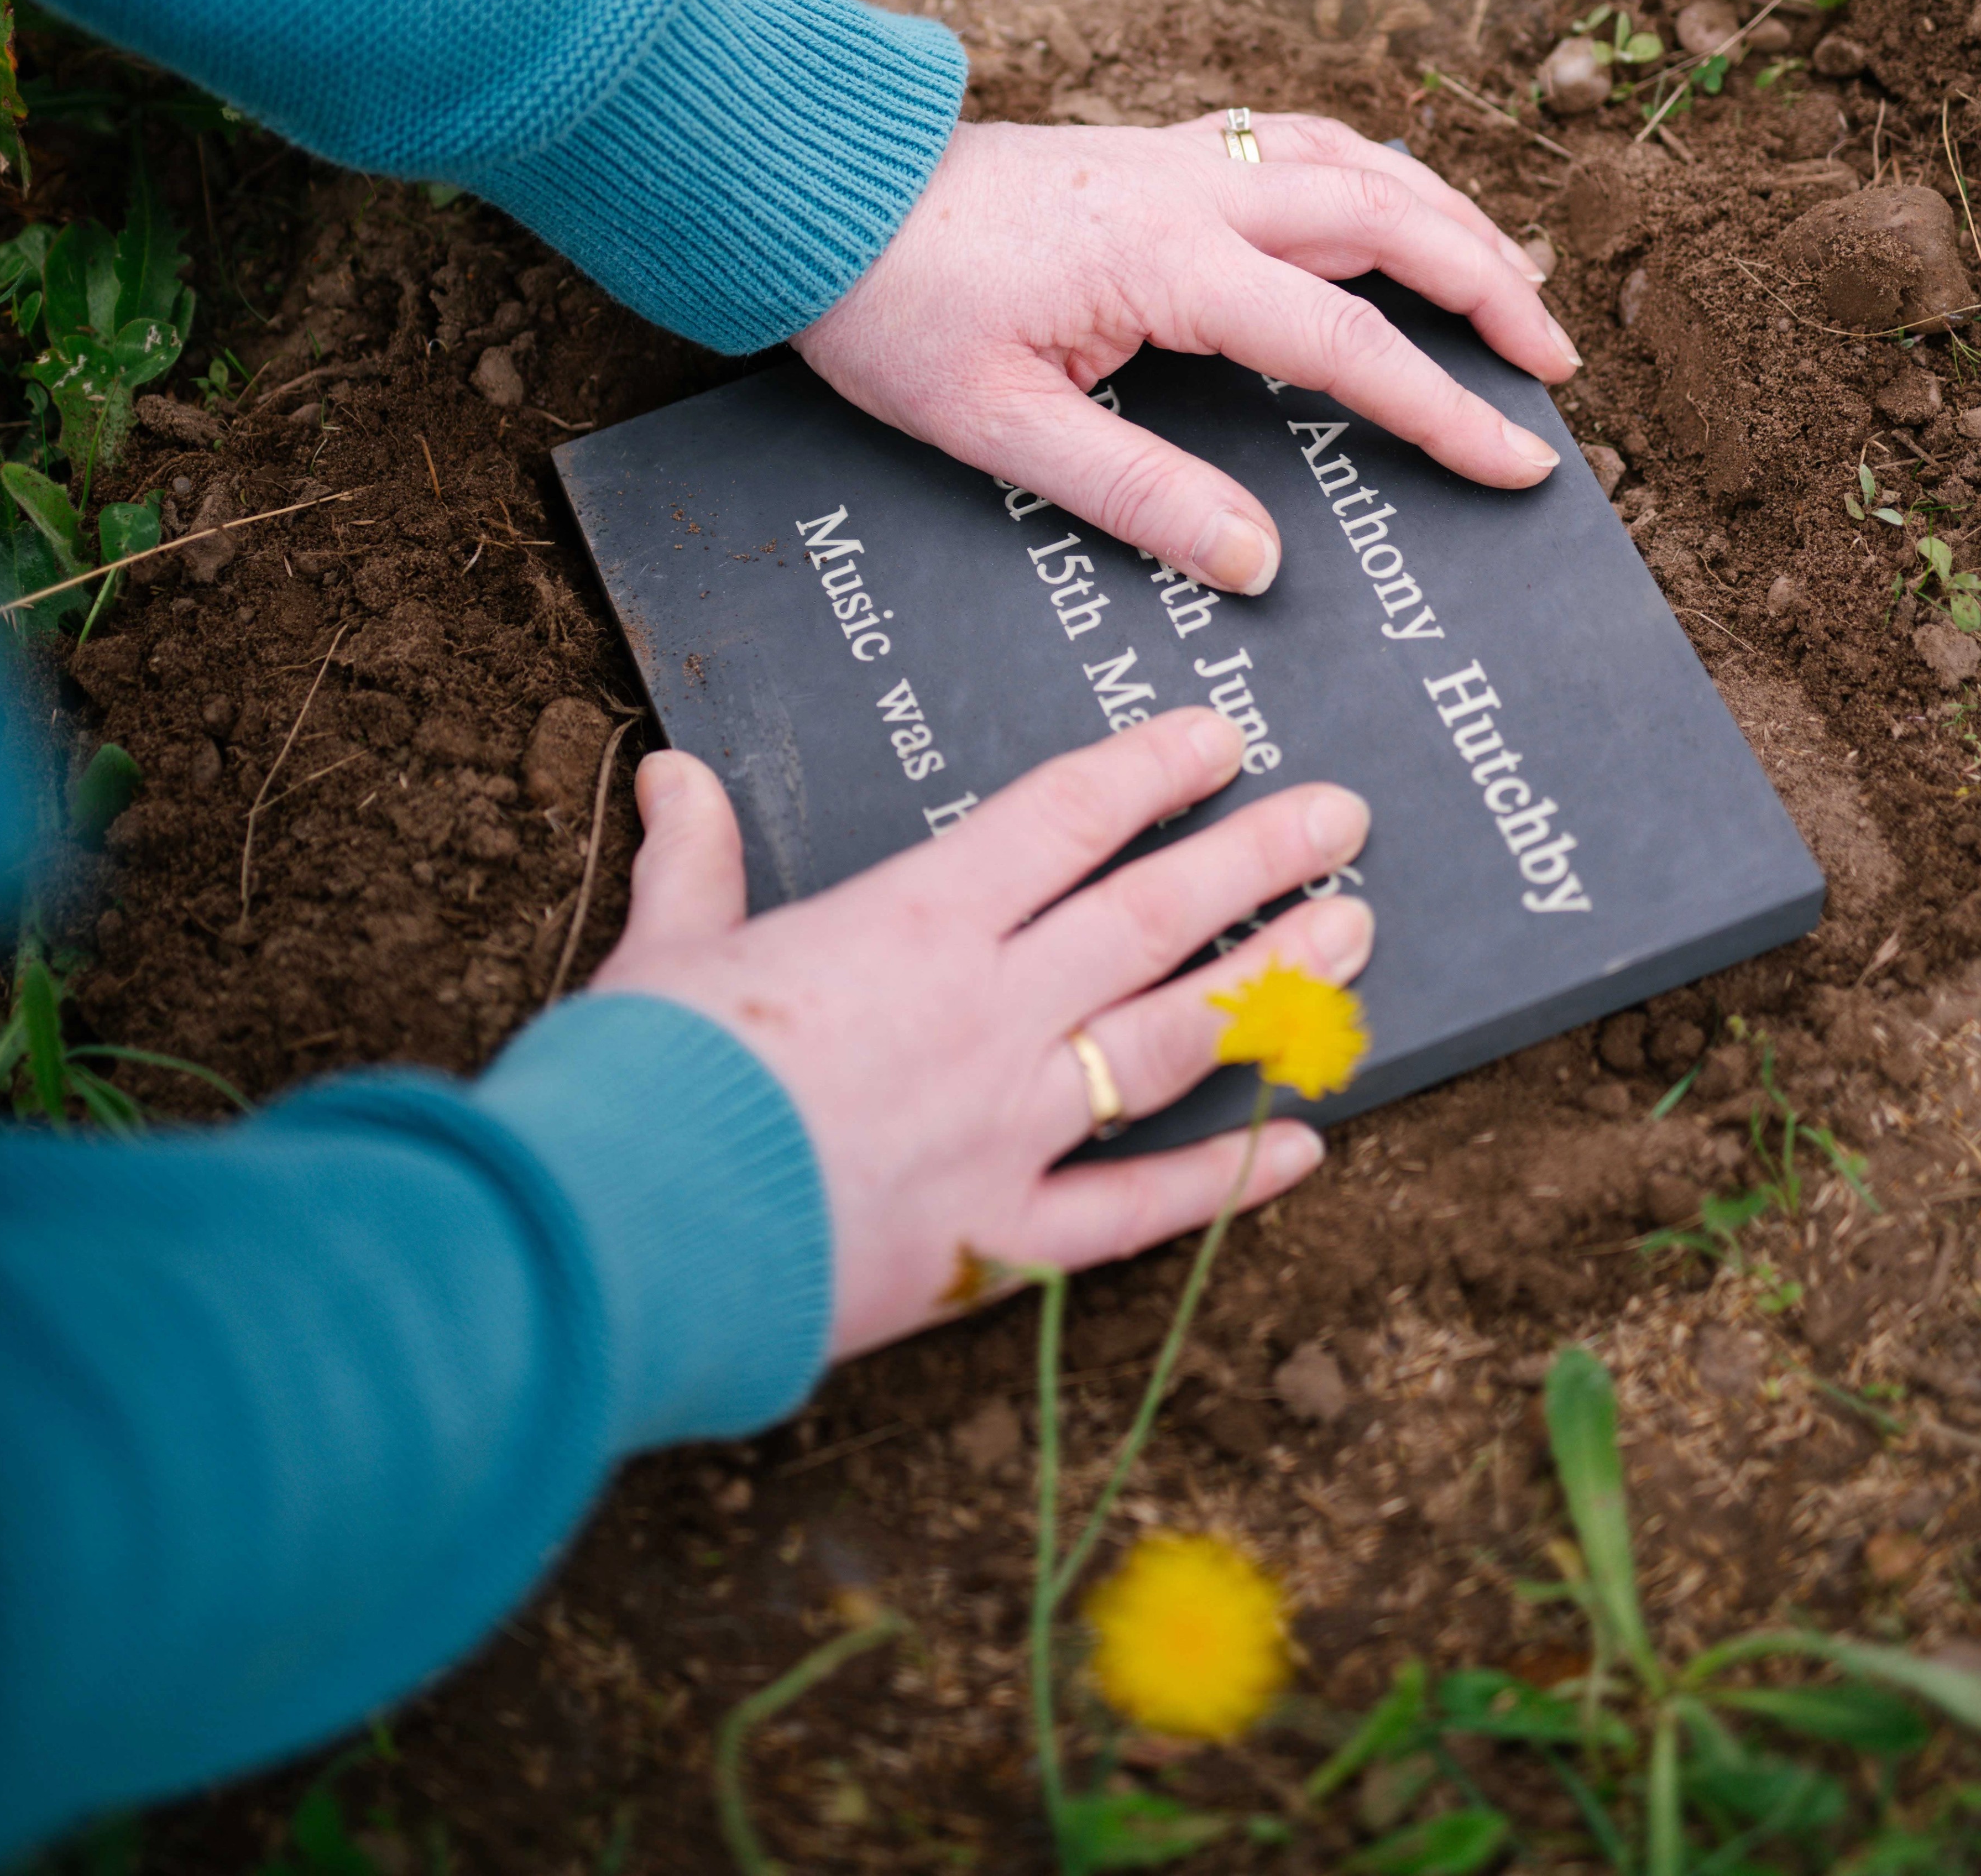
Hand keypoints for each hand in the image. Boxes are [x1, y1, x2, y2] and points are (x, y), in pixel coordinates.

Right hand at [591, 707, 1371, 1357]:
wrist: (627, 1231)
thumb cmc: (643, 1079)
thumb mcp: (668, 946)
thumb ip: (695, 858)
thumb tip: (675, 771)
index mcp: (912, 922)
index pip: (1064, 819)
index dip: (1150, 771)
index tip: (1221, 739)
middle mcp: (988, 1011)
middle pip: (1152, 914)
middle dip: (1257, 856)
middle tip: (1343, 817)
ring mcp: (1007, 1127)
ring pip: (1171, 1039)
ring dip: (1272, 982)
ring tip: (1353, 937)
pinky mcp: (998, 1240)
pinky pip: (1136, 1208)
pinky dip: (1226, 1179)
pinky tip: (1304, 1146)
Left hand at [797, 110, 1574, 596]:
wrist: (819, 197)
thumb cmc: (893, 312)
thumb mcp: (999, 429)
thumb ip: (1134, 494)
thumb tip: (1257, 562)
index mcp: (1165, 264)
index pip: (1345, 342)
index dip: (1444, 409)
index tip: (1519, 463)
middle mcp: (1191, 191)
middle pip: (1390, 219)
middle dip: (1491, 287)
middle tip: (1555, 366)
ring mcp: (1176, 156)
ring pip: (1355, 162)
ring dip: (1447, 215)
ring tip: (1512, 282)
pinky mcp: (1153, 148)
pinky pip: (1296, 140)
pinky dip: (1372, 170)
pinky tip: (1392, 207)